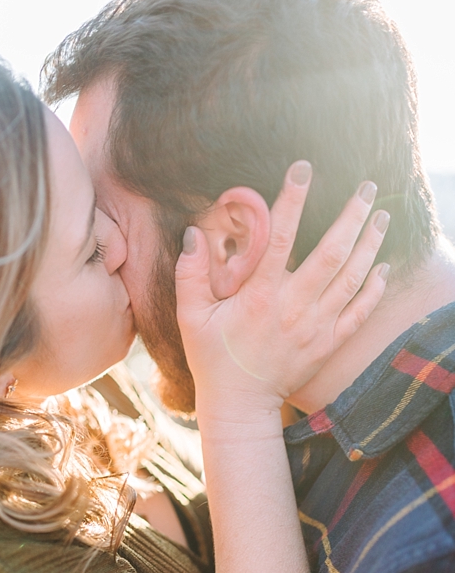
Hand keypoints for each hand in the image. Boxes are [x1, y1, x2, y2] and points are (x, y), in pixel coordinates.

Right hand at [177, 161, 388, 422]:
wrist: (239, 403)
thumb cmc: (212, 357)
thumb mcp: (190, 317)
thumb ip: (190, 274)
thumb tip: (195, 234)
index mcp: (259, 296)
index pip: (278, 238)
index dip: (291, 200)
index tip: (302, 169)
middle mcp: (293, 307)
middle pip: (332, 252)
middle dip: (352, 215)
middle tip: (368, 187)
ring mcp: (315, 326)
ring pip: (352, 277)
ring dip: (370, 244)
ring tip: (381, 217)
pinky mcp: (328, 343)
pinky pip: (360, 311)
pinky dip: (374, 288)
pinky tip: (381, 267)